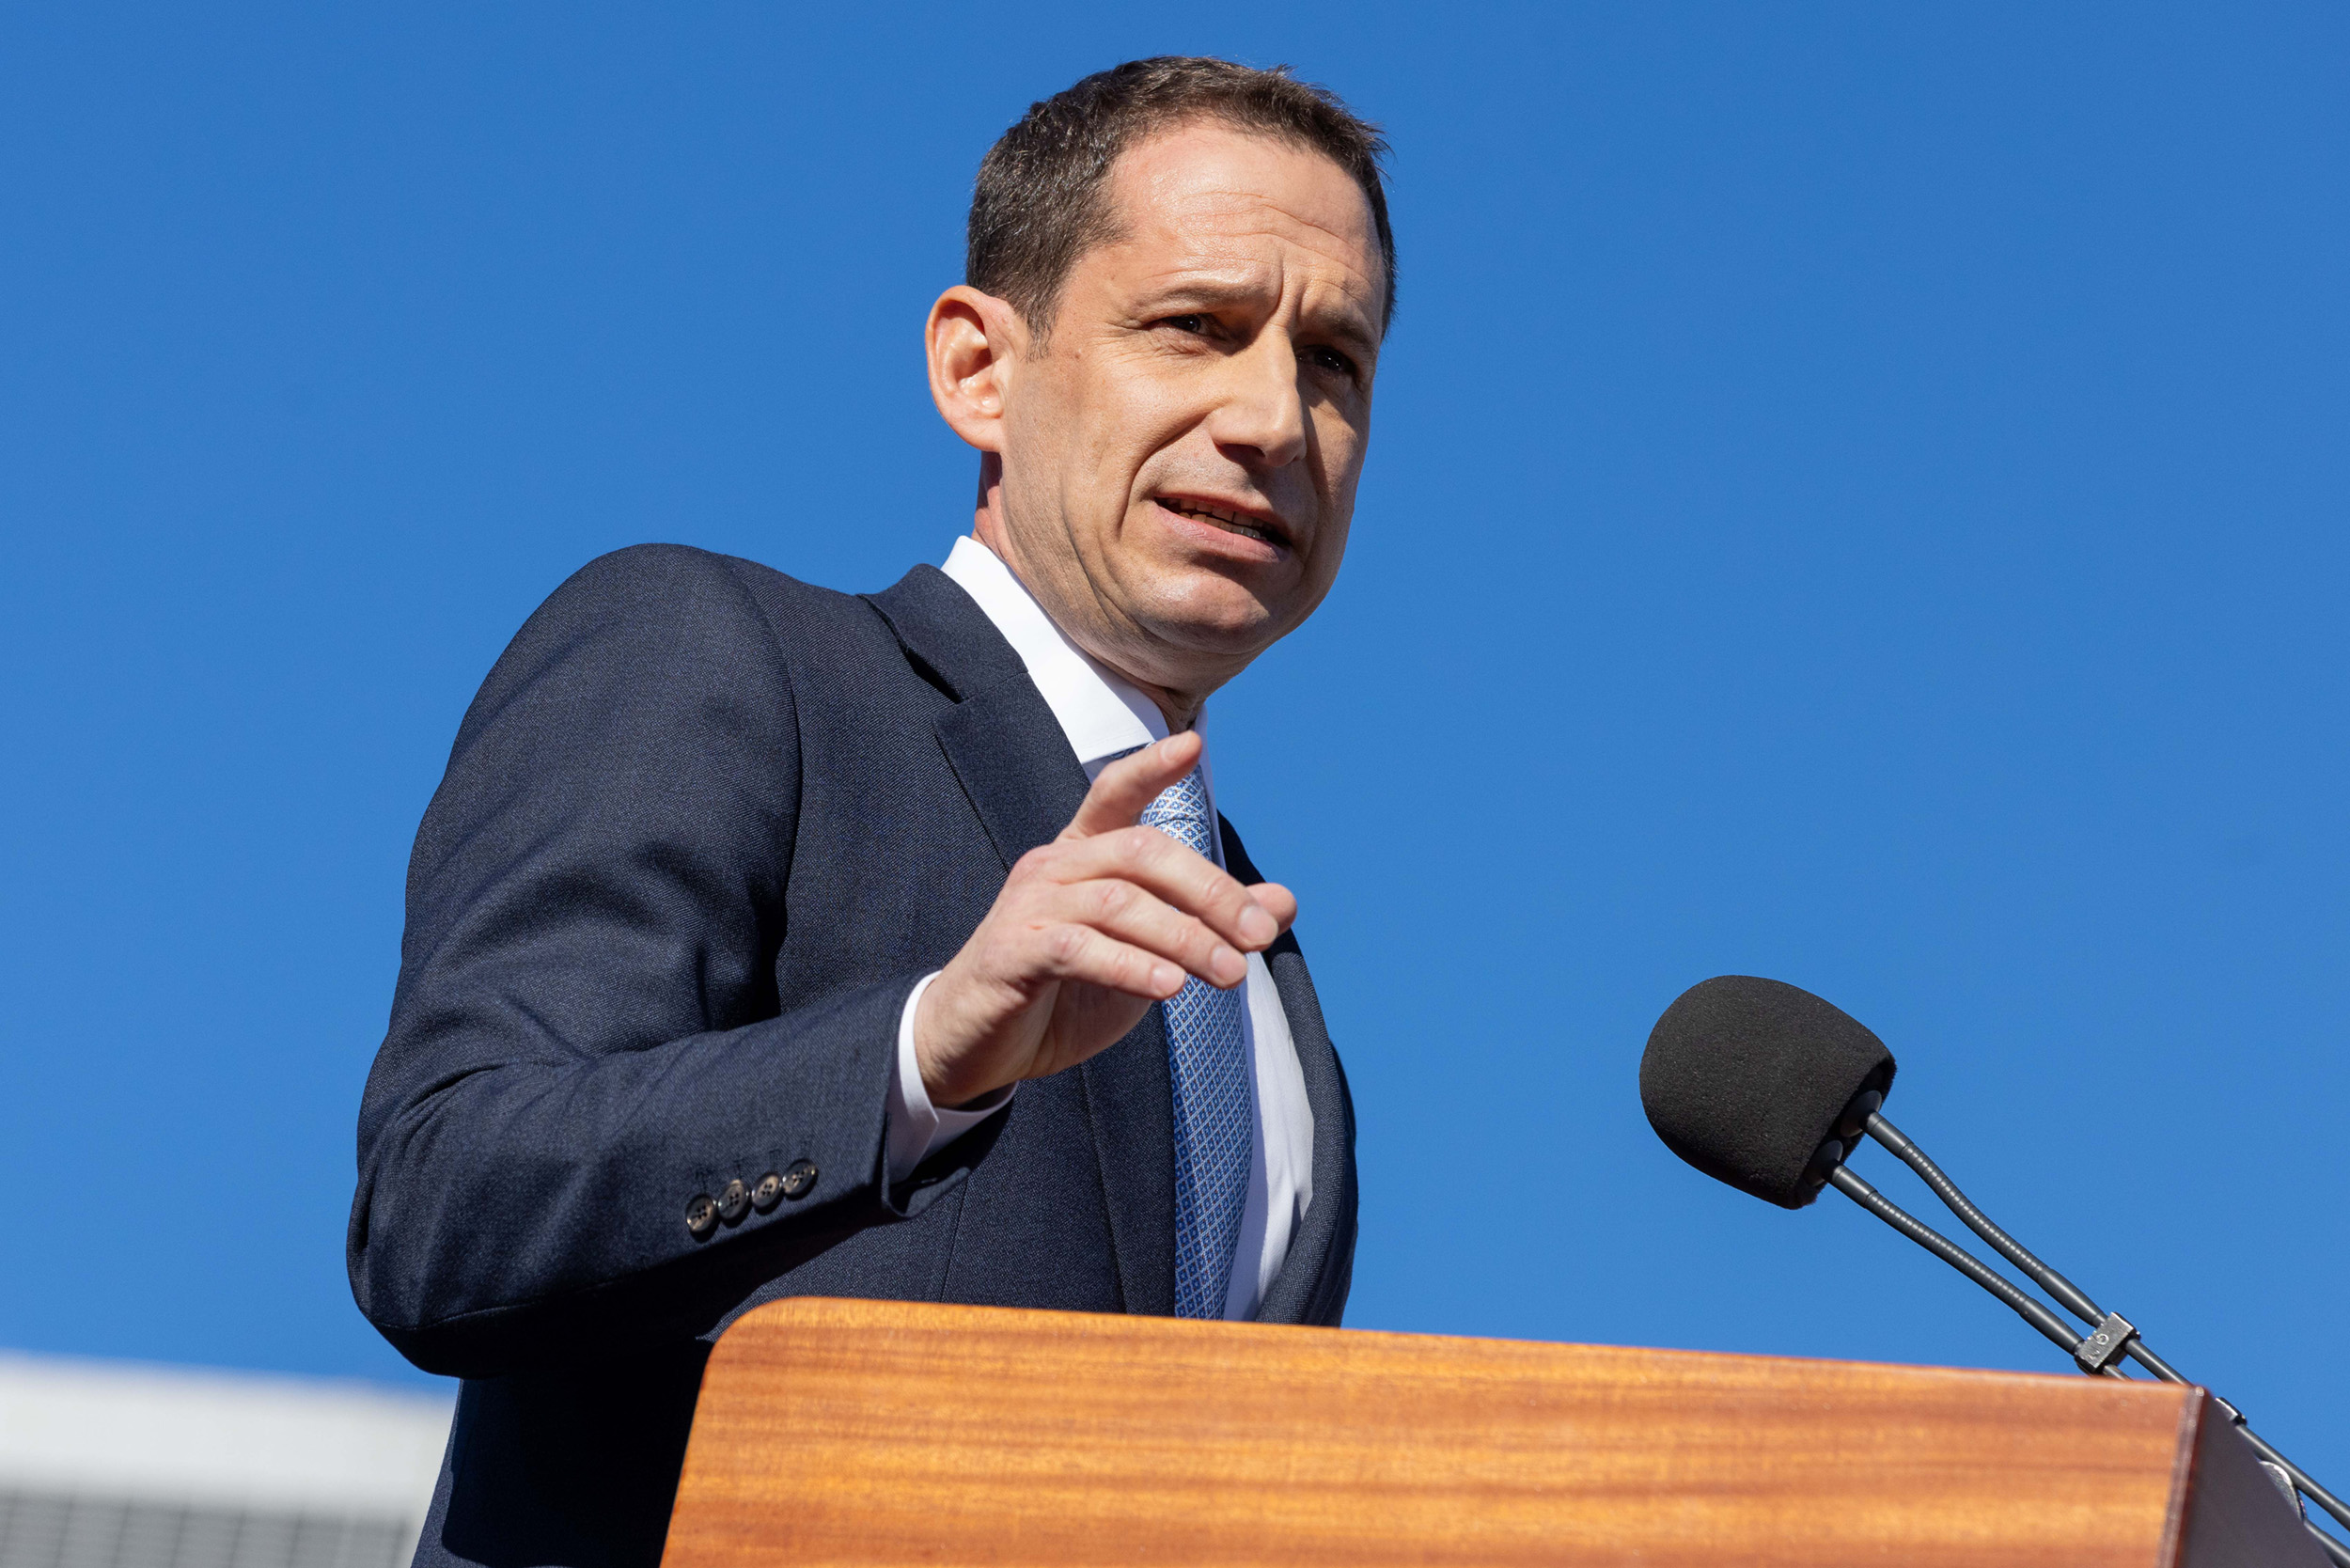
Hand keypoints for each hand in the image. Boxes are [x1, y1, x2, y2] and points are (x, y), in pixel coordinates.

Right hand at [912, 730, 1296, 1107]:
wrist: (977, 1047)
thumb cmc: (1063, 992)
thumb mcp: (1148, 955)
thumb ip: (1207, 924)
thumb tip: (1284, 904)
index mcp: (1083, 854)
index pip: (1115, 793)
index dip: (1151, 767)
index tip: (1193, 742)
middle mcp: (1054, 866)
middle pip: (1142, 852)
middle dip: (1211, 891)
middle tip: (1261, 935)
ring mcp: (1028, 906)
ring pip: (1119, 902)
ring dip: (1186, 938)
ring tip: (1232, 974)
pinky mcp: (1011, 953)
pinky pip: (1077, 949)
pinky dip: (1131, 965)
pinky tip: (1170, 987)